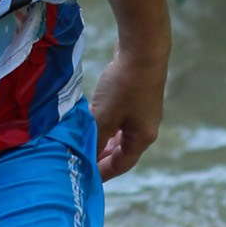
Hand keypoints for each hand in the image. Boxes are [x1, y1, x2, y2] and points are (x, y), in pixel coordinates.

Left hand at [89, 35, 166, 179]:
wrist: (143, 48)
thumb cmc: (124, 86)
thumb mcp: (104, 116)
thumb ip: (94, 139)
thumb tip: (84, 156)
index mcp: (142, 138)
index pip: (121, 165)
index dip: (102, 173)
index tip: (84, 178)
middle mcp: (145, 127)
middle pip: (122, 150)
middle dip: (101, 157)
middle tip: (79, 161)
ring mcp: (143, 111)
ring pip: (119, 133)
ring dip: (102, 139)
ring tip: (83, 142)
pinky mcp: (137, 95)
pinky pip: (119, 117)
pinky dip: (105, 123)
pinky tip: (91, 118)